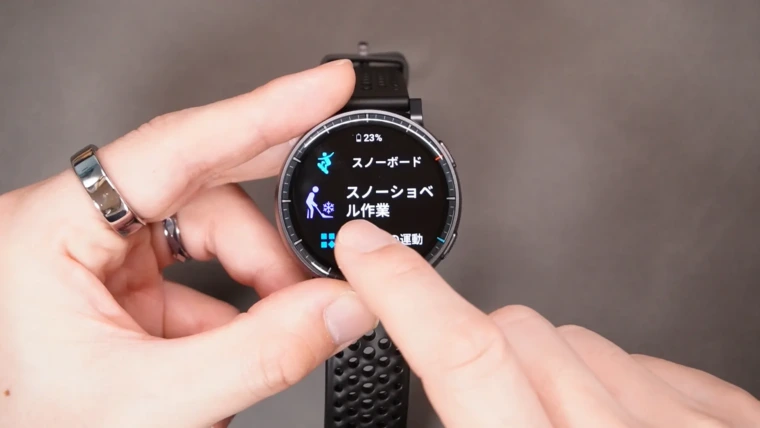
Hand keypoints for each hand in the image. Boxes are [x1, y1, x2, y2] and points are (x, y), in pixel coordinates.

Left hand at [0, 59, 379, 427]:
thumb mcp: (155, 401)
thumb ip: (262, 353)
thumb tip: (340, 305)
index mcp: (49, 232)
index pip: (173, 148)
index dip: (259, 113)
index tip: (319, 91)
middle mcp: (71, 229)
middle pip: (197, 178)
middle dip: (274, 194)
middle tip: (330, 187)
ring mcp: (98, 254)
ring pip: (208, 227)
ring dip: (261, 270)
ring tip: (289, 315)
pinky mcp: (122, 282)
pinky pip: (201, 266)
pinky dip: (241, 296)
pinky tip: (253, 332)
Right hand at [335, 220, 759, 426]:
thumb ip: (464, 425)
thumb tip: (433, 408)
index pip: (467, 358)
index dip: (404, 293)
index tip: (368, 252)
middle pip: (517, 333)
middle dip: (479, 352)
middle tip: (482, 409)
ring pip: (577, 340)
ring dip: (546, 372)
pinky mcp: (737, 420)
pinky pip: (644, 360)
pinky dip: (611, 385)